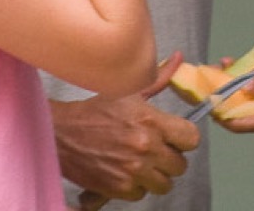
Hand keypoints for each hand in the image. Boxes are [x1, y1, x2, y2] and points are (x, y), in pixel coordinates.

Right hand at [53, 53, 198, 202]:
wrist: (61, 133)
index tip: (172, 136)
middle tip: (151, 149)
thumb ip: (158, 80)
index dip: (183, 137)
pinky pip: (143, 194)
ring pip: (164, 184)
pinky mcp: (121, 188)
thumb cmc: (94, 111)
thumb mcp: (127, 91)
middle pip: (180, 165)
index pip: (191, 138)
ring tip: (138, 161)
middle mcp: (145, 146)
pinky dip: (135, 186)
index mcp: (150, 120)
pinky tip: (123, 170)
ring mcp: (134, 170)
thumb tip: (179, 58)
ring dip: (153, 174)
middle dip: (167, 157)